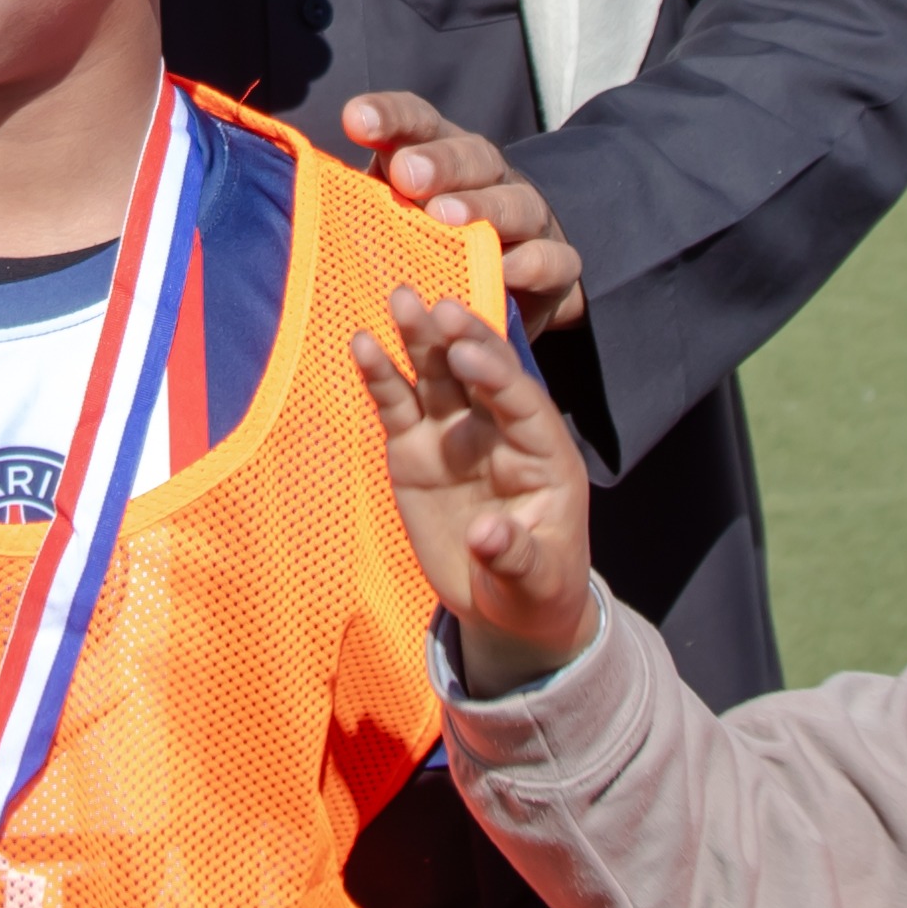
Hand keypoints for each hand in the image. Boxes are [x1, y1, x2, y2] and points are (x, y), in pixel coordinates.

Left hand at [335, 94, 581, 330]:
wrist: (508, 288)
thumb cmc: (427, 249)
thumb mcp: (389, 222)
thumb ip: (354, 207)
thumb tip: (291, 199)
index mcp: (440, 155)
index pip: (416, 122)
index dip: (389, 116)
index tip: (355, 120)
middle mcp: (487, 177)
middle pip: (470, 155)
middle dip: (439, 161)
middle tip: (406, 175)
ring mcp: (528, 217)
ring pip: (516, 201)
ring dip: (483, 207)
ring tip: (447, 217)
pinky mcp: (556, 263)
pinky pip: (553, 258)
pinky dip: (531, 263)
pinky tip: (506, 270)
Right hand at [364, 283, 594, 689]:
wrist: (502, 607)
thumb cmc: (533, 588)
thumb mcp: (535, 582)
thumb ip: (515, 556)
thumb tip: (486, 536)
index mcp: (544, 454)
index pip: (523, 402)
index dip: (496, 375)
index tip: (468, 352)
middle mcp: (499, 432)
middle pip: (482, 374)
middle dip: (463, 339)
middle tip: (438, 307)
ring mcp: (454, 435)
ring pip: (438, 376)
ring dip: (421, 338)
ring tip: (401, 300)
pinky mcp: (415, 449)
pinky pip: (398, 406)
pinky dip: (381, 376)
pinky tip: (362, 343)